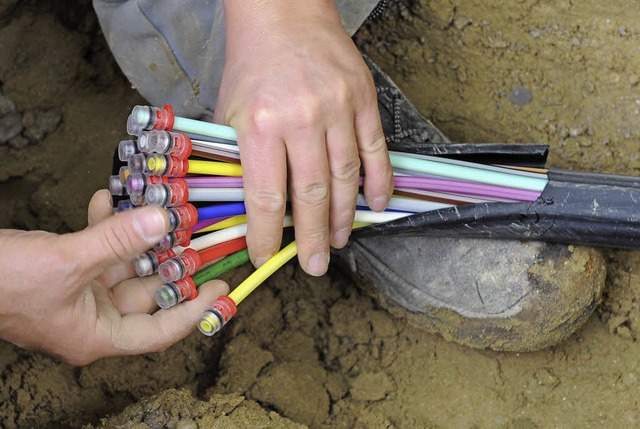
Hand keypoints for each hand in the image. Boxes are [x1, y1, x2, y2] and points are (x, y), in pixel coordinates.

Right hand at [0, 190, 227, 364]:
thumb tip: (164, 220)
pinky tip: (108, 199)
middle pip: (146, 293)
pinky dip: (104, 226)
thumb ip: (118, 241)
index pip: (160, 331)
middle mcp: (91, 317)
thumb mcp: (66, 261)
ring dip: (137, 236)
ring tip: (157, 208)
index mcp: (95, 335)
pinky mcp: (64, 270)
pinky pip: (96, 249)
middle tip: (195, 234)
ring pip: (123, 265)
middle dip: (169, 261)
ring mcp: (78, 293)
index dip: (195, 310)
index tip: (221, 286)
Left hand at [214, 0, 393, 275]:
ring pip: (346, 179)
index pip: (266, 197)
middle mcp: (301, 119)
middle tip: (315, 265)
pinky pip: (375, 151)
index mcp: (260, 124)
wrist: (284, 14)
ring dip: (345, 217)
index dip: (267, 235)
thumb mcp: (229, 113)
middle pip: (311, 195)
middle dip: (313, 238)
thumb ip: (240, 159)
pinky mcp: (363, 100)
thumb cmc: (253, 65)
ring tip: (339, 240)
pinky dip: (379, 182)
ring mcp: (338, 109)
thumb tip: (254, 209)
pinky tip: (377, 205)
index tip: (267, 257)